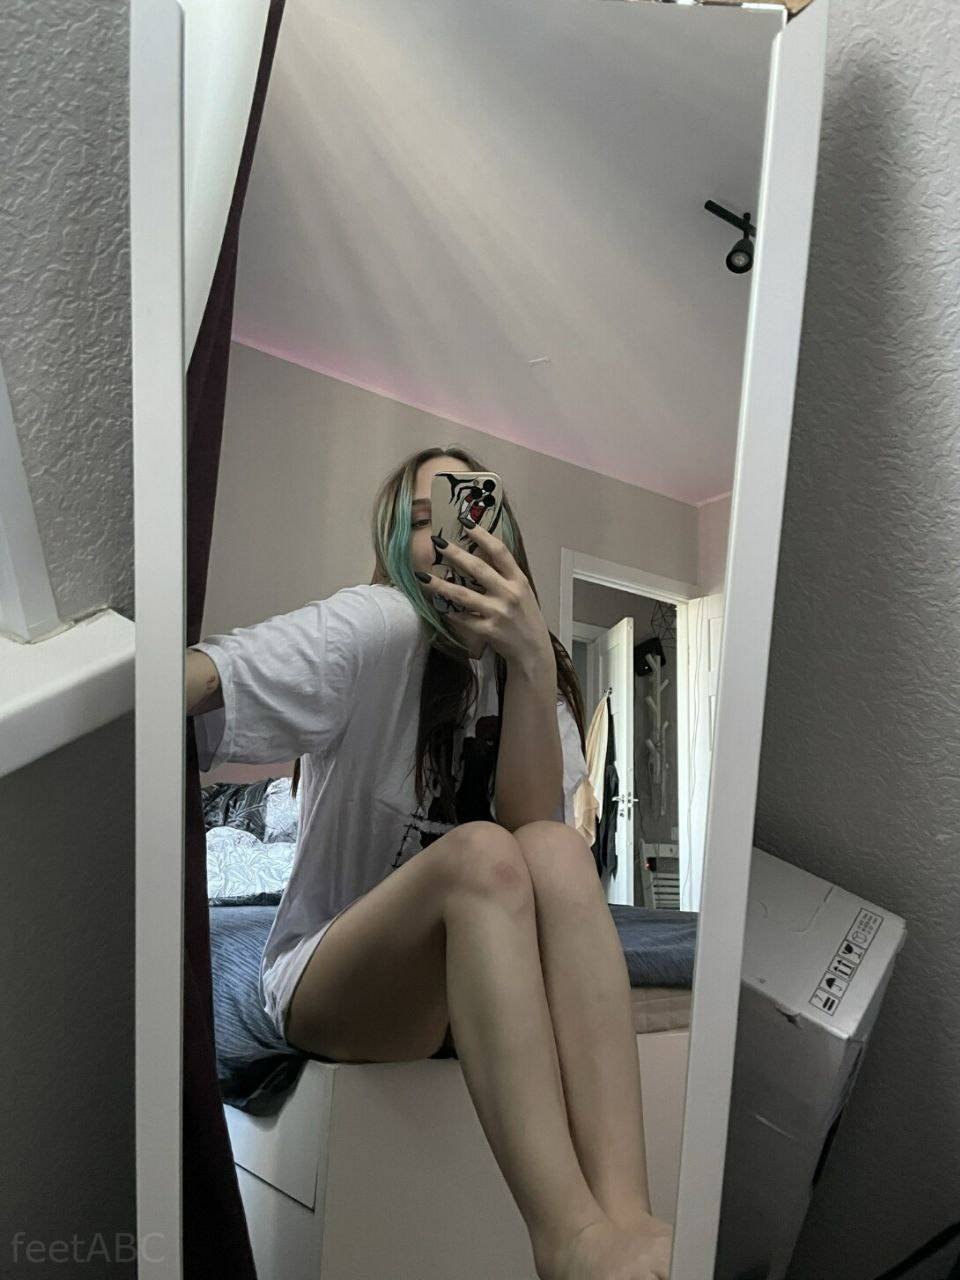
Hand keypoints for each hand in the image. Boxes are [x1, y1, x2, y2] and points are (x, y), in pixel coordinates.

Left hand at [417, 518, 553, 675]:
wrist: (533, 650)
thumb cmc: (526, 617)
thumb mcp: (522, 591)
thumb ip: (504, 575)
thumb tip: (479, 553)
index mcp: (518, 580)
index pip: (499, 551)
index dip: (482, 535)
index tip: (465, 521)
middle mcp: (509, 594)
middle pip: (478, 569)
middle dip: (455, 554)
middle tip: (437, 542)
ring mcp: (498, 613)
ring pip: (464, 595)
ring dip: (441, 585)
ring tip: (423, 576)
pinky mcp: (488, 631)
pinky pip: (463, 619)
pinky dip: (449, 612)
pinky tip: (436, 605)